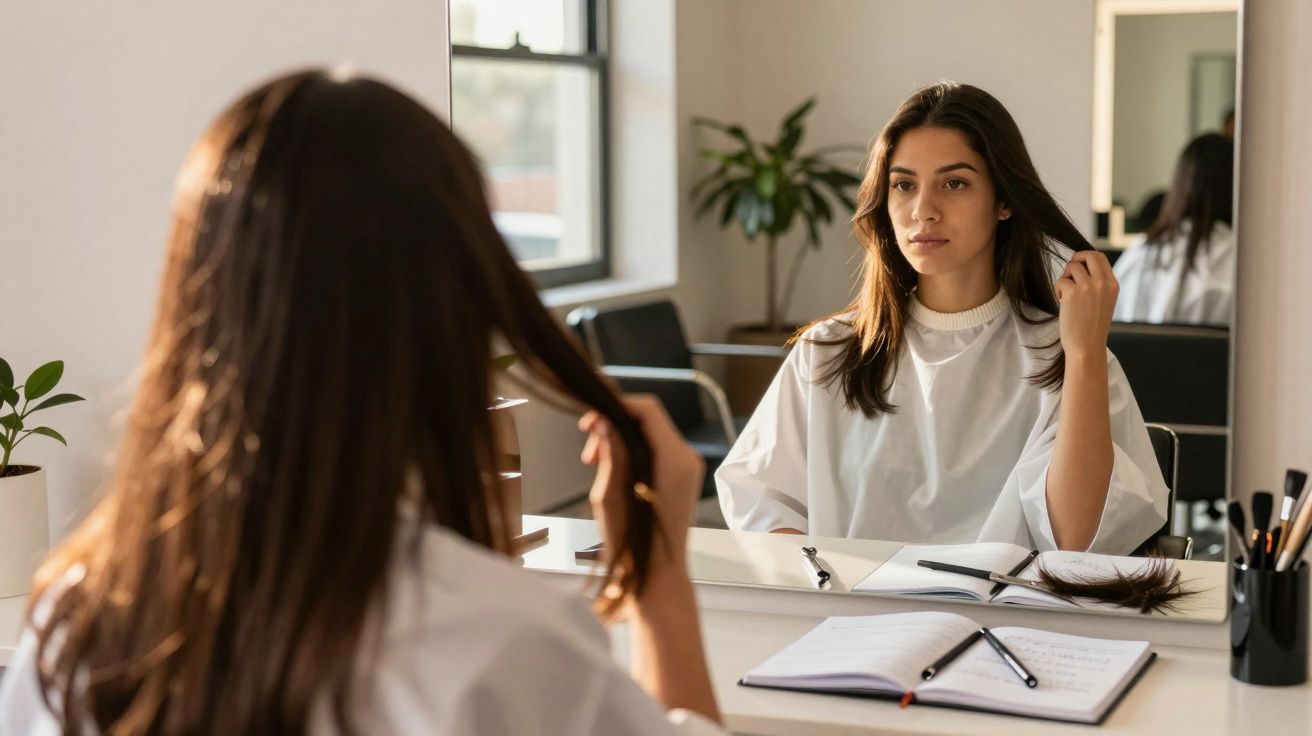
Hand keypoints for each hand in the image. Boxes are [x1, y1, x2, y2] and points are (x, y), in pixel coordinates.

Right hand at [580, 395, 704, 575]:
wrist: (657, 576)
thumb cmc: (632, 543)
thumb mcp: (609, 493)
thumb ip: (609, 452)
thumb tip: (602, 421)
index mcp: (674, 458)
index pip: (647, 409)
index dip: (615, 407)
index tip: (589, 423)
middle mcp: (687, 458)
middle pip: (648, 420)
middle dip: (614, 428)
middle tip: (589, 456)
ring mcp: (688, 468)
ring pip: (650, 435)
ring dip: (621, 442)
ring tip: (597, 466)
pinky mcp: (682, 478)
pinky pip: (656, 451)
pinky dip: (633, 454)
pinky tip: (615, 474)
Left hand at [1055, 250, 1117, 360]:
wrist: (1087, 346)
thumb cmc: (1092, 327)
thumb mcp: (1104, 302)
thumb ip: (1098, 284)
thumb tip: (1082, 265)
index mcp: (1113, 285)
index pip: (1100, 257)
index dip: (1086, 258)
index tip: (1078, 268)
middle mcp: (1103, 283)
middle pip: (1088, 254)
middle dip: (1076, 260)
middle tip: (1070, 274)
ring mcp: (1088, 287)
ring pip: (1072, 266)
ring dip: (1065, 277)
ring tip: (1066, 294)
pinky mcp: (1073, 292)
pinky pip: (1061, 280)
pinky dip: (1059, 289)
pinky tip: (1063, 302)